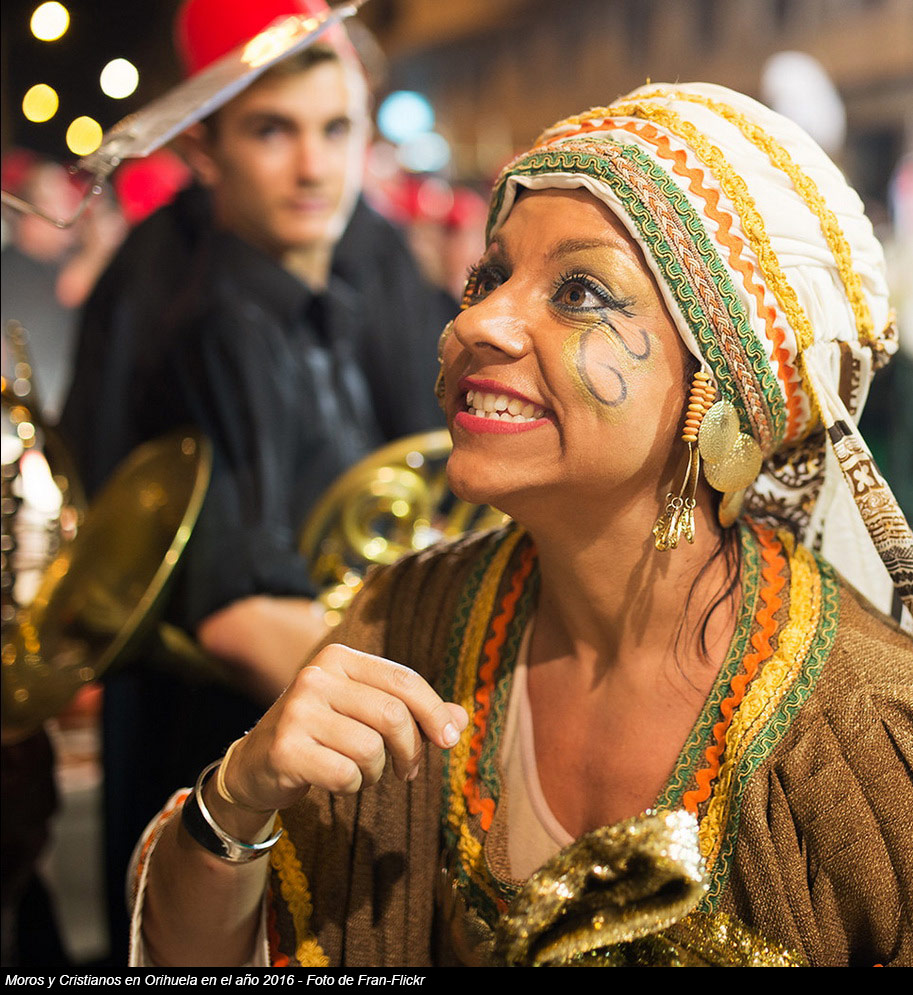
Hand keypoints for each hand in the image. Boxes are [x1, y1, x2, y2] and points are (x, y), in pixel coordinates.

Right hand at [219, 643, 467, 816]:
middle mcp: (315, 676)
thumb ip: (414, 713)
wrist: (255, 766)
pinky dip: (351, 786)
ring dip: (376, 772)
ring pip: (371, 748)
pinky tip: (336, 781)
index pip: (404, 680)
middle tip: (406, 769)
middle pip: (393, 715)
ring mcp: (297, 710)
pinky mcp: (285, 748)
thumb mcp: (365, 714)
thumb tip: (461, 718)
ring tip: (361, 771)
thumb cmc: (323, 735)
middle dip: (410, 750)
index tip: (448, 740)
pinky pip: (345, 774)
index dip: (434, 712)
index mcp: (339, 659)